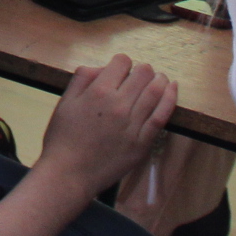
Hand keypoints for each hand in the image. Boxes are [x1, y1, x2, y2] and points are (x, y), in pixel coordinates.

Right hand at [38, 55, 176, 197]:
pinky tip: (172, 89)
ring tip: (160, 78)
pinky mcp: (143, 142)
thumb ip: (82, 78)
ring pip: (156, 91)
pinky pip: (162, 116)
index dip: (122, 62)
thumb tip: (103, 68)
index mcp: (98, 91)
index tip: (120, 70)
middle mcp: (119, 105)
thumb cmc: (63, 137)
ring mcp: (133, 124)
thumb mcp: (65, 101)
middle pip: (143, 73)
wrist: (69, 173)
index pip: (122, 62)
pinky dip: (170, 99)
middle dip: (143, 69)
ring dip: (160, 79)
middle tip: (140, 75)